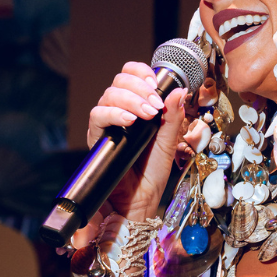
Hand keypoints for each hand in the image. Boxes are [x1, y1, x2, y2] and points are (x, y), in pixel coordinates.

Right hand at [67, 66, 191, 252]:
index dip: (140, 72)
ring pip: (108, 95)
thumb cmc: (152, 176)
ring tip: (147, 113)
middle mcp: (120, 113)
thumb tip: (179, 90)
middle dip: (138, 86)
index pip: (131, 77)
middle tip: (155, 103)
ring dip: (130, 98)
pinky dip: (114, 113)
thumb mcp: (169, 144)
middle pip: (118, 82)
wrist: (138, 203)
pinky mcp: (97, 139)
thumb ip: (173, 119)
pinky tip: (130, 120)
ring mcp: (107, 125)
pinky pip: (98, 116)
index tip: (156, 81)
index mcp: (137, 109)